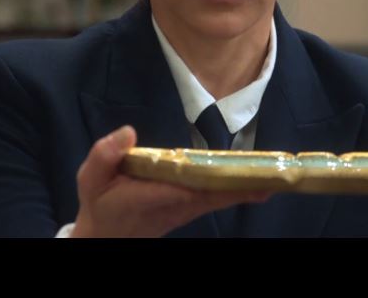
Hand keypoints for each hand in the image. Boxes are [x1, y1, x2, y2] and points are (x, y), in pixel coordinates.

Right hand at [70, 125, 270, 237]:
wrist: (104, 236)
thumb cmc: (100, 203)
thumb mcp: (91, 179)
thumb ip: (105, 155)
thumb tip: (127, 132)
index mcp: (152, 196)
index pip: (186, 188)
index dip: (211, 180)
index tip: (235, 172)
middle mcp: (176, 206)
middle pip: (214, 195)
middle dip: (242, 187)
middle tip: (275, 180)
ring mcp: (186, 210)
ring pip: (219, 198)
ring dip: (246, 188)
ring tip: (276, 179)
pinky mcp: (191, 208)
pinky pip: (217, 198)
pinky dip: (237, 191)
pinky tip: (259, 185)